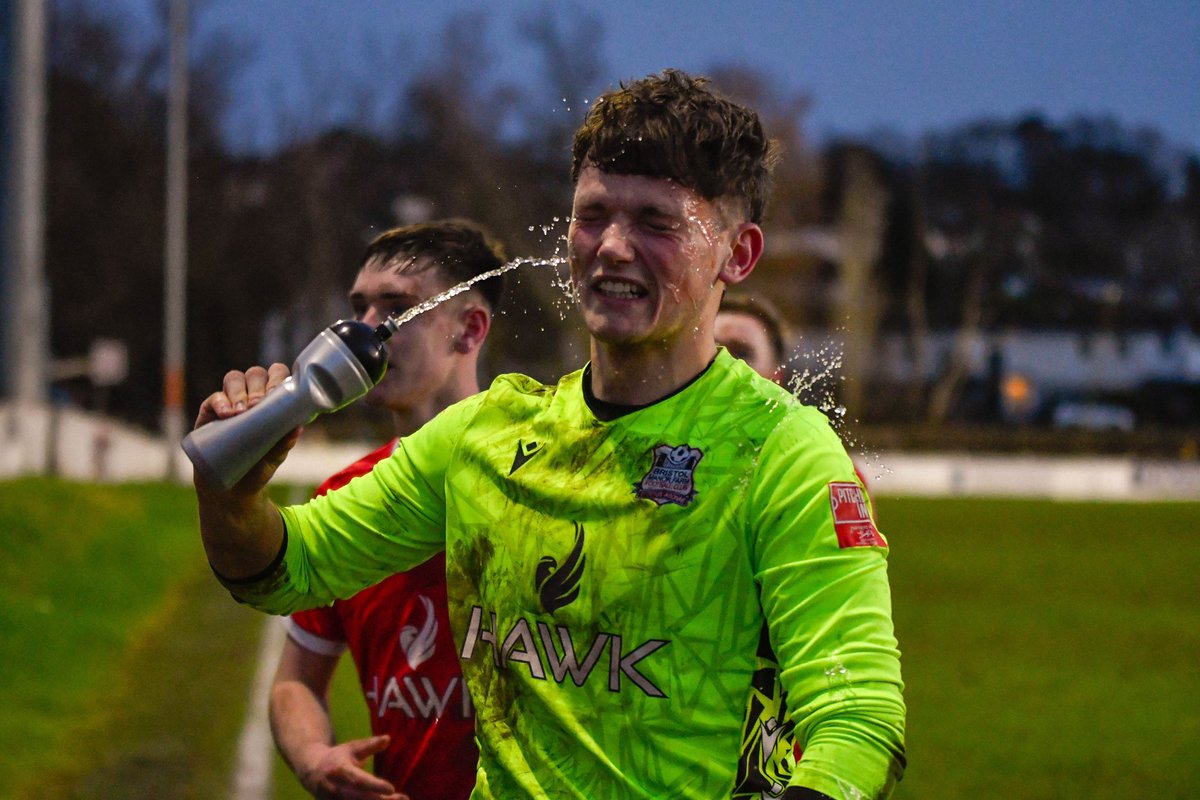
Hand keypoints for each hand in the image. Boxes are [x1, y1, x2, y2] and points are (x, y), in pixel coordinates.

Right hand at [192, 363, 300, 493]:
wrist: (232, 492)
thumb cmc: (258, 470)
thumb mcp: (274, 458)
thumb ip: (284, 443)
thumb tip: (298, 428)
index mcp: (272, 403)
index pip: (276, 376)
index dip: (277, 378)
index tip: (276, 393)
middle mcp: (251, 398)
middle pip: (255, 374)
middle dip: (258, 386)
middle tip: (257, 405)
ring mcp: (229, 404)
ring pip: (233, 379)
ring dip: (238, 391)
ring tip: (241, 411)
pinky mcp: (209, 415)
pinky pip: (213, 399)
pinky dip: (220, 402)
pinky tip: (226, 414)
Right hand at [297, 735, 406, 799]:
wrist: (312, 772)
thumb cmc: (337, 758)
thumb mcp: (352, 748)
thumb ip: (370, 745)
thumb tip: (388, 738)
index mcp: (341, 771)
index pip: (360, 781)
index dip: (375, 786)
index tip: (392, 789)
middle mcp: (338, 790)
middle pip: (363, 799)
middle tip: (404, 799)